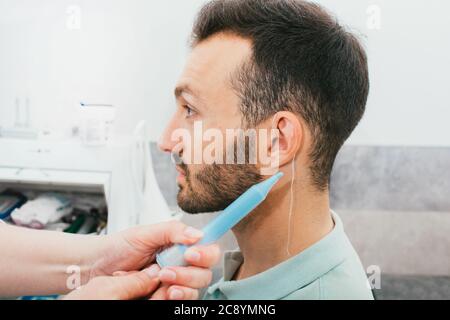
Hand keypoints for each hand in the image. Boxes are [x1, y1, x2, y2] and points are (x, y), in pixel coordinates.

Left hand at [76, 220, 219, 298]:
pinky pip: (178, 302)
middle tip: (167, 271)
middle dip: (189, 274)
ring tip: (160, 281)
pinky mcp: (164, 297)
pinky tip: (158, 293)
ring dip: (181, 288)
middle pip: (204, 274)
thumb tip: (197, 234)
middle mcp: (181, 265)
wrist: (97, 267)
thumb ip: (173, 230)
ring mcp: (173, 284)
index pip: (208, 250)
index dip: (206, 254)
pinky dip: (170, 299)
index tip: (192, 254)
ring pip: (194, 291)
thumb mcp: (145, 233)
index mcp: (181, 246)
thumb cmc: (119, 247)